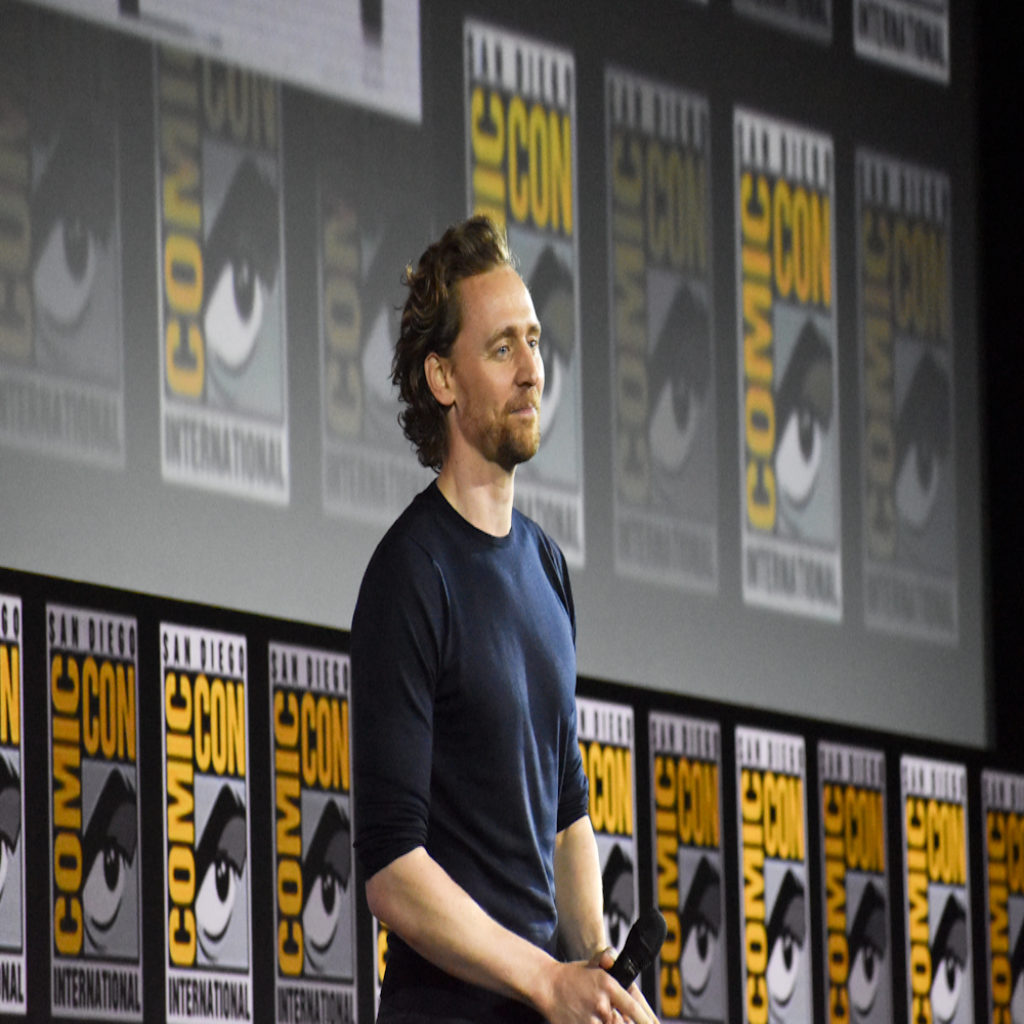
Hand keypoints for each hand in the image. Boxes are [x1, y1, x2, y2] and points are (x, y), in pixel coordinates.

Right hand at [535, 953, 659, 1023]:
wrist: (545, 983)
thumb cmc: (572, 976)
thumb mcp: (593, 964)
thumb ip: (607, 959)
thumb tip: (611, 958)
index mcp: (608, 985)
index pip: (634, 1008)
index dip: (646, 1021)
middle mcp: (601, 1003)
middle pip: (621, 1023)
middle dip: (618, 1021)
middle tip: (610, 1014)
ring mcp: (590, 1018)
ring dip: (605, 1022)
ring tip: (592, 1013)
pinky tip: (587, 1017)